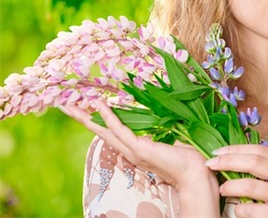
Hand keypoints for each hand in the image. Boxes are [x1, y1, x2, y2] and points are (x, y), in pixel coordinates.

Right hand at [61, 100, 219, 216]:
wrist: (194, 172)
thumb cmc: (187, 157)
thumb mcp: (170, 139)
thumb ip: (161, 131)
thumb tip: (163, 118)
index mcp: (135, 148)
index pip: (111, 133)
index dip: (97, 121)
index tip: (87, 108)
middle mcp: (129, 150)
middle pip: (99, 132)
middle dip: (82, 119)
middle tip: (65, 106)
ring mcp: (132, 149)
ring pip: (103, 130)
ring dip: (87, 116)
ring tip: (71, 105)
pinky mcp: (138, 147)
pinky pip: (119, 129)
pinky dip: (108, 116)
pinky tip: (99, 104)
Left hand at [205, 144, 267, 217]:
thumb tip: (244, 157)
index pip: (260, 150)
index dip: (236, 149)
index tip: (219, 151)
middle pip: (253, 162)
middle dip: (228, 161)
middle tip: (211, 164)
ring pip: (249, 186)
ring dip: (230, 186)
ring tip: (223, 188)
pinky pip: (252, 210)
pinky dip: (240, 209)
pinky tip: (237, 209)